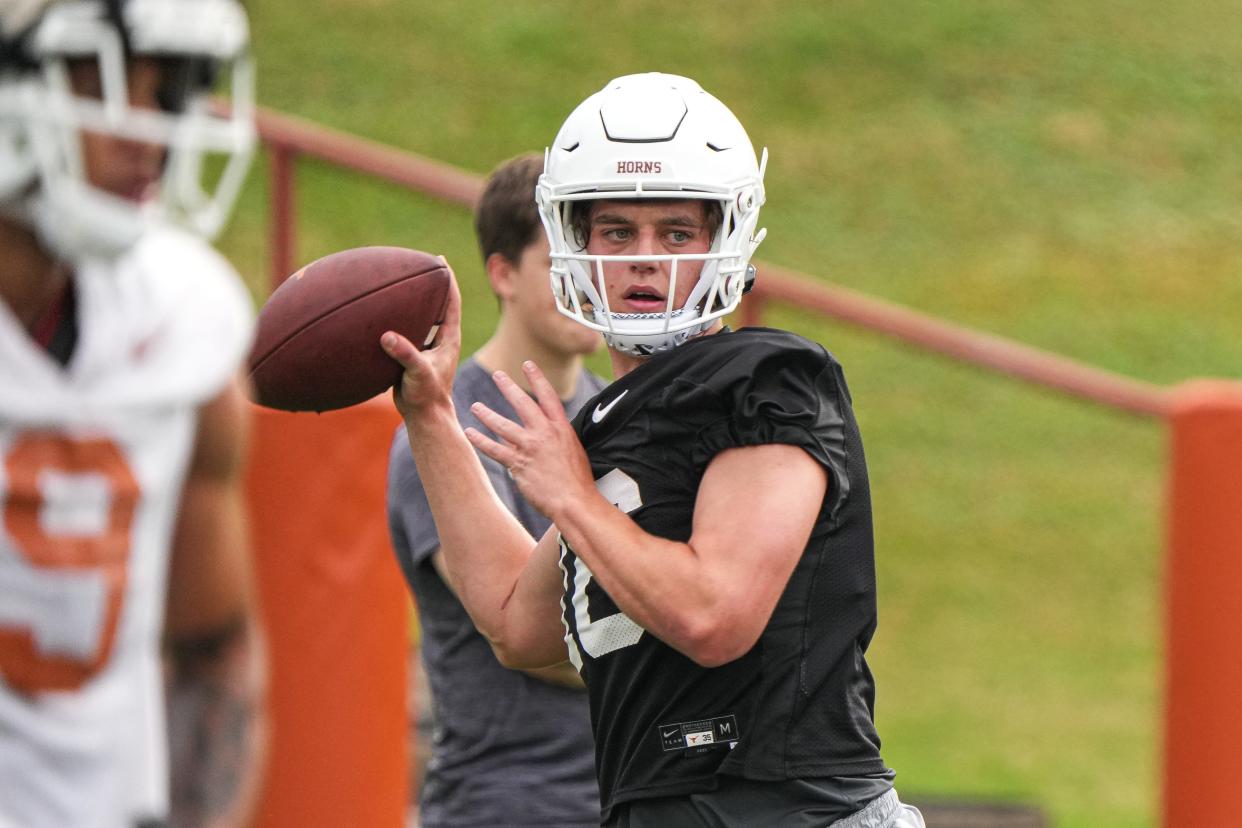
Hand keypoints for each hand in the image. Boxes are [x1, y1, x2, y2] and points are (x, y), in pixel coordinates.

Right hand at [381, 259, 460, 421]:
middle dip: (430, 285)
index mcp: (449, 338)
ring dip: (413, 302)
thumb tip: (387, 336)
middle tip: (418, 264)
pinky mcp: (414, 355)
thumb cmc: (426, 395)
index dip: (447, 280)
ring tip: (399, 284)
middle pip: (438, 304)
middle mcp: (440, 338)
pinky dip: (397, 321)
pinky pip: (406, 331)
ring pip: (421, 317)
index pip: (451, 301)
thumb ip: (405, 354)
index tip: (440, 260)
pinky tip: (383, 314)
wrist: (423, 416)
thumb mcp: (417, 372)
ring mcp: (427, 346)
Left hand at [465, 361, 595, 520]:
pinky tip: (470, 433)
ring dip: (487, 414)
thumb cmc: (577, 480)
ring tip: (476, 406)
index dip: (537, 378)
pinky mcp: (518, 464)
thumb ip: (551, 438)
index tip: (527, 365)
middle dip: (508, 387)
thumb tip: (530, 433)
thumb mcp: (571, 451)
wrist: (574, 501)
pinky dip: (480, 440)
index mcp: (561, 428)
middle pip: (523, 404)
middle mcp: (544, 433)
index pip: (548, 396)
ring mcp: (530, 448)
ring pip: (503, 425)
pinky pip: (494, 449)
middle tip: (498, 375)